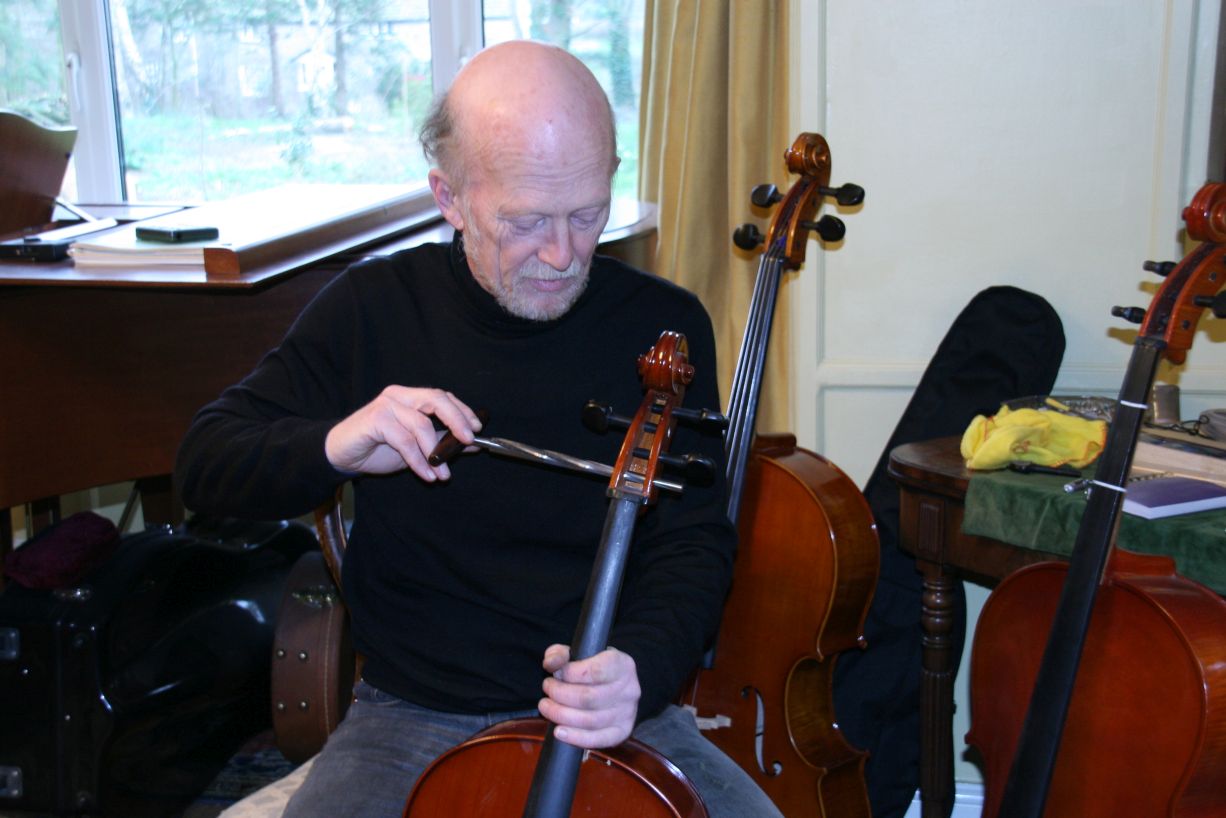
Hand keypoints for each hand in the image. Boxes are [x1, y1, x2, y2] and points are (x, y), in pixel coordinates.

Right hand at [324, 387, 480, 480]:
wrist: (341, 456)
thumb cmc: (377, 448)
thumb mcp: (417, 447)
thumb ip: (442, 442)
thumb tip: (473, 444)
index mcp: (410, 397)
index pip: (442, 397)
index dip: (462, 411)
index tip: (477, 429)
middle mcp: (399, 396)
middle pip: (436, 399)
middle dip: (456, 420)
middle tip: (468, 440)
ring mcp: (386, 406)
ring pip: (420, 424)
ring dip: (436, 452)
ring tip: (443, 474)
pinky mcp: (374, 420)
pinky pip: (404, 441)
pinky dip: (419, 460)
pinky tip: (427, 474)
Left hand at [538, 644, 640, 748]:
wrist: (614, 686)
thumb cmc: (593, 668)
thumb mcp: (577, 653)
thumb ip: (561, 653)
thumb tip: (551, 663)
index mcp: (622, 664)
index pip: (595, 671)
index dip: (570, 674)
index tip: (555, 673)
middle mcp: (629, 689)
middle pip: (589, 697)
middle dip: (560, 694)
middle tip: (547, 688)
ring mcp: (628, 713)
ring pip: (590, 720)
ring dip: (561, 714)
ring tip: (546, 706)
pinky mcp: (622, 732)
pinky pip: (598, 739)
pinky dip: (575, 737)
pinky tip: (558, 731)